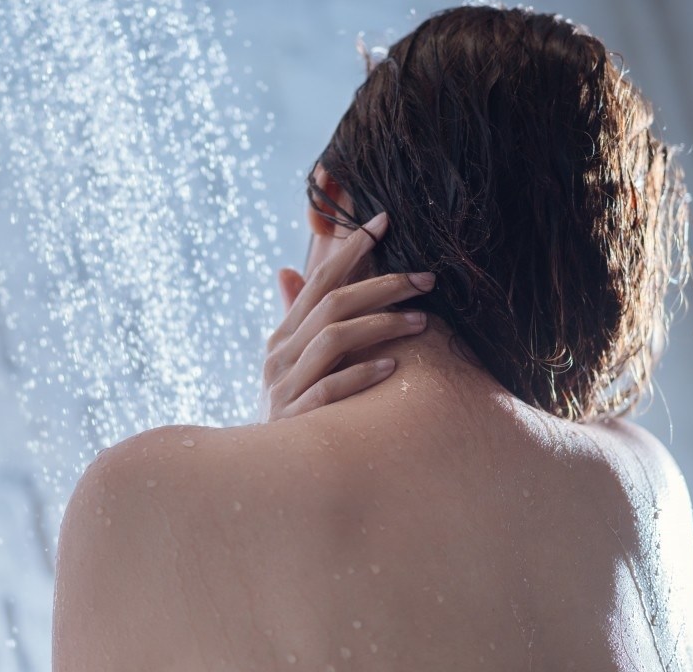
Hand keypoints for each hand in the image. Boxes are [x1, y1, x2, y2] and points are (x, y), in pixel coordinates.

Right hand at [260, 212, 435, 421]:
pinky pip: (330, 389)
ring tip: (423, 323)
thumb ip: (295, 319)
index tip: (386, 222)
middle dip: (383, 285)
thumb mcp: (289, 363)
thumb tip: (288, 270)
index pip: (319, 281)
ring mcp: (285, 386)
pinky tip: (393, 368)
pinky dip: (362, 375)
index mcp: (282, 336)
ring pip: (334, 339)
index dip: (351, 249)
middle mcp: (280, 355)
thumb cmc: (292, 411)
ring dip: (382, 325)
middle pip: (332, 305)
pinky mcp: (295, 418)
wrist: (266, 470)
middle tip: (426, 280)